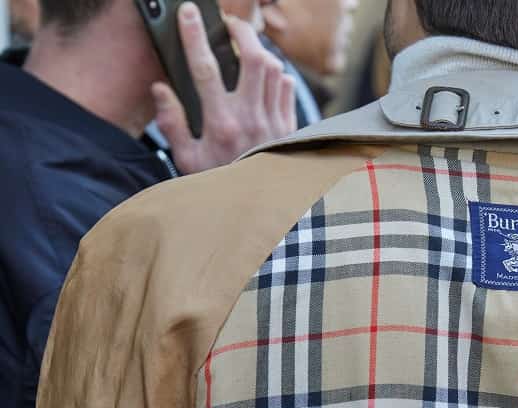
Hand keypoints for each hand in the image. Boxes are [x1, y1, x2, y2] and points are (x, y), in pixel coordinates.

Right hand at [151, 2, 296, 174]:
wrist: (258, 209)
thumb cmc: (218, 185)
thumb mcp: (186, 159)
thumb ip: (171, 123)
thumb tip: (160, 88)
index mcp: (221, 125)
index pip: (206, 69)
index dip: (195, 36)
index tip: (188, 13)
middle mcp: (252, 119)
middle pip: (253, 58)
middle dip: (241, 32)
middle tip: (229, 23)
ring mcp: (275, 122)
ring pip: (274, 69)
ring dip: (260, 51)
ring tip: (245, 47)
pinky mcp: (290, 127)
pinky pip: (287, 87)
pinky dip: (276, 73)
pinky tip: (265, 74)